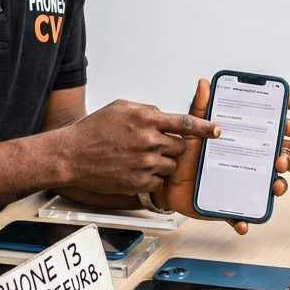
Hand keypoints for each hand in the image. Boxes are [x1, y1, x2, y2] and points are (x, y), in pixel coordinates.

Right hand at [57, 99, 218, 197]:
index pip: (185, 123)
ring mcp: (144, 163)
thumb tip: (163, 115)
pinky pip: (158, 181)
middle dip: (174, 147)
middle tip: (156, 146)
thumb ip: (147, 110)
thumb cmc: (94, 129)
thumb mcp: (121, 108)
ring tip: (141, 158)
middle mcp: (149, 140)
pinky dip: (151, 177)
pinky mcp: (138, 181)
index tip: (217, 131)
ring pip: (171, 165)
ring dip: (162, 163)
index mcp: (147, 119)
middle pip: (181, 147)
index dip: (205, 127)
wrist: (72, 155)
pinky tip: (135, 170)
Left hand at [160, 78, 288, 234]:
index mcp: (237, 149)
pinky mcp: (226, 208)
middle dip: (281, 167)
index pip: (264, 144)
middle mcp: (242, 168)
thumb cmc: (183, 156)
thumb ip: (198, 109)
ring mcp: (237, 189)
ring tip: (273, 190)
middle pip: (271, 167)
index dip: (277, 141)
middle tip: (280, 163)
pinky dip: (243, 222)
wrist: (165, 184)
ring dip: (273, 191)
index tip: (284, 137)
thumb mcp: (191, 132)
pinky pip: (240, 217)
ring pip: (263, 191)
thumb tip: (204, 83)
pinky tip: (243, 223)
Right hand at [276, 94, 289, 210]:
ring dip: (273, 149)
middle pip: (284, 125)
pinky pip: (281, 164)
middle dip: (272, 124)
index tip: (275, 97)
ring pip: (279, 145)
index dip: (288, 100)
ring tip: (279, 159)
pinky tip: (280, 172)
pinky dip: (277, 168)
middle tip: (262, 127)